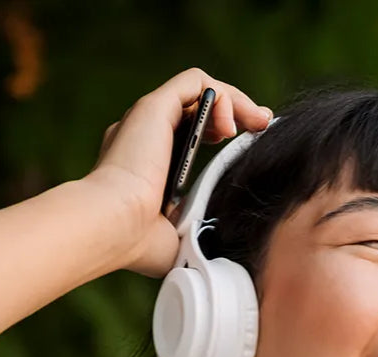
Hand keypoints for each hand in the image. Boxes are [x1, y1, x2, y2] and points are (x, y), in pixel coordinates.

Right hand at [85, 67, 272, 278]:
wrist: (114, 228)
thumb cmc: (140, 245)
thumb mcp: (181, 241)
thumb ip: (200, 232)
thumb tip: (223, 251)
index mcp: (146, 166)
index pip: (187, 136)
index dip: (219, 133)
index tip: (249, 144)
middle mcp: (144, 137)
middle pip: (196, 109)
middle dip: (236, 112)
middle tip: (263, 125)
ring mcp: (147, 120)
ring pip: (198, 91)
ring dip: (235, 101)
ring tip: (259, 122)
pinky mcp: (153, 108)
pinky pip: (194, 82)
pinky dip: (222, 95)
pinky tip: (234, 125)